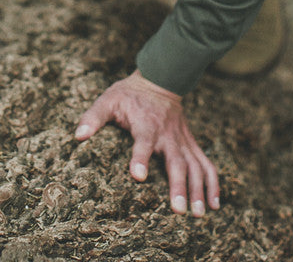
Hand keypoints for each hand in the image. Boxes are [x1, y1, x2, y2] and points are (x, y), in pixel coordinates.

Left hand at [75, 70, 219, 215]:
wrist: (160, 80)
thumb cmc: (129, 94)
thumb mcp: (108, 99)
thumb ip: (93, 117)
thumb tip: (78, 135)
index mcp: (145, 123)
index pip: (143, 141)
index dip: (140, 157)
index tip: (138, 175)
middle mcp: (167, 134)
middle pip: (176, 160)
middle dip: (178, 185)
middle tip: (180, 210)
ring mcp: (182, 140)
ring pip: (194, 165)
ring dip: (198, 189)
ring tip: (199, 213)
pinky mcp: (190, 143)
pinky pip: (206, 163)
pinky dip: (213, 183)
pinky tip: (214, 204)